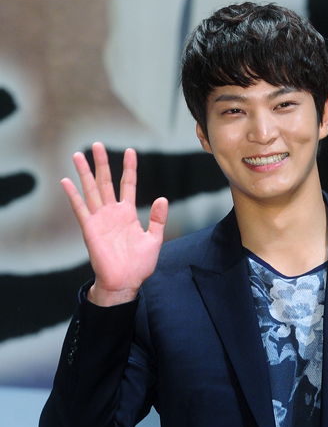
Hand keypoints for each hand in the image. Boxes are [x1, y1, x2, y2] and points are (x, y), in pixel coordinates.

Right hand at [61, 142, 167, 305]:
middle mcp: (112, 213)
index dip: (130, 168)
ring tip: (79, 154)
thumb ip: (158, 219)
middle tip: (98, 144)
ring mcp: (100, 220)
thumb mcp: (154, 240)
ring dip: (85, 173)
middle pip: (106, 182)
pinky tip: (66, 181)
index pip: (128, 185)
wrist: (125, 282)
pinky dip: (73, 195)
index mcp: (128, 214)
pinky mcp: (90, 229)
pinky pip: (80, 209)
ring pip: (91, 191)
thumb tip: (163, 198)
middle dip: (102, 164)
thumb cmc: (139, 265)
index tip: (130, 151)